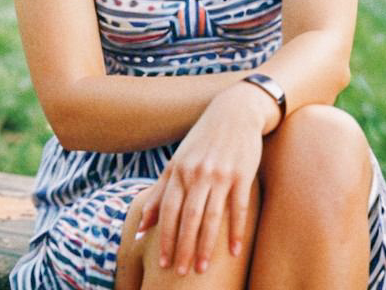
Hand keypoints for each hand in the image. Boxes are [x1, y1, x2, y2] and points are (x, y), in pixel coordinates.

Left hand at [133, 82, 277, 275]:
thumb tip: (143, 225)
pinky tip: (234, 251)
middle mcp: (197, 173)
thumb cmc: (203, 140)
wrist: (234, 112)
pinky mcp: (242, 174)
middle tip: (180, 273)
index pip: (168, 210)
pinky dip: (236, 231)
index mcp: (178, 170)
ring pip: (211, 216)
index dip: (164, 237)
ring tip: (201, 268)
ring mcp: (220, 174)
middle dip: (183, 247)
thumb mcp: (177, 161)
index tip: (163, 263)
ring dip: (205, 245)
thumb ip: (160, 192)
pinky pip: (238, 208)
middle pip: (188, 217)